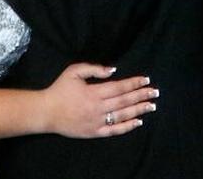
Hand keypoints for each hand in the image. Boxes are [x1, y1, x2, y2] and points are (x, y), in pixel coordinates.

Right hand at [41, 63, 156, 137]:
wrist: (47, 111)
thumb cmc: (59, 89)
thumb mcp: (73, 72)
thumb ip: (93, 69)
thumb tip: (113, 70)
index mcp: (94, 92)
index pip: (119, 87)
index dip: (134, 83)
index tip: (146, 80)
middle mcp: (98, 107)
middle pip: (125, 101)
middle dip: (141, 95)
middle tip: (155, 92)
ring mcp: (97, 121)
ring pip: (123, 115)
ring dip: (139, 110)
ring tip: (152, 106)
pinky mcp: (95, 132)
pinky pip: (115, 130)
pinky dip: (128, 127)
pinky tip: (138, 122)